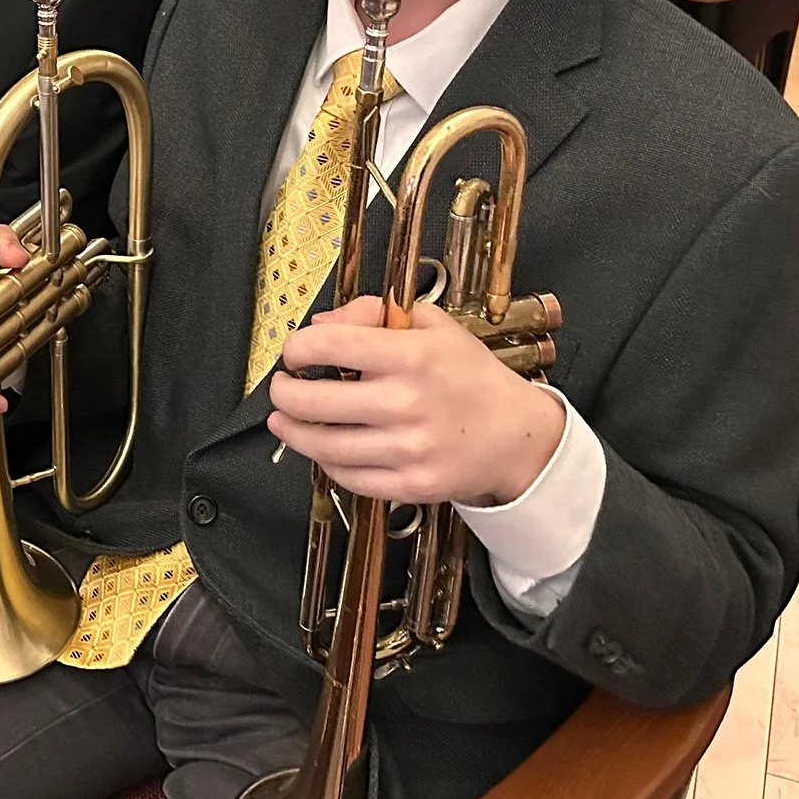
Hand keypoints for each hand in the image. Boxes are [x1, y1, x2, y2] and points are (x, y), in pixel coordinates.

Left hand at [268, 297, 566, 507]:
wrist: (517, 435)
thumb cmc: (471, 377)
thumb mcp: (433, 325)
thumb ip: (372, 313)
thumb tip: (320, 322)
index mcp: (412, 356)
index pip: (328, 345)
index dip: (297, 347)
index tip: (295, 352)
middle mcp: (407, 403)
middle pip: (312, 400)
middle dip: (282, 393)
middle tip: (281, 388)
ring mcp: (409, 449)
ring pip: (323, 445)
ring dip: (292, 431)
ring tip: (284, 420)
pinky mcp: (411, 485)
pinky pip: (349, 477)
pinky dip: (326, 463)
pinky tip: (323, 448)